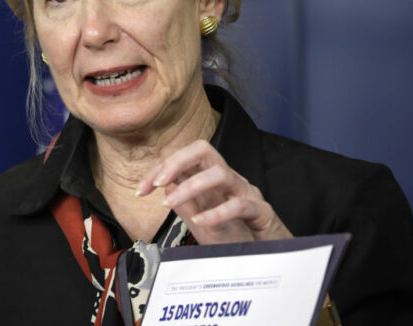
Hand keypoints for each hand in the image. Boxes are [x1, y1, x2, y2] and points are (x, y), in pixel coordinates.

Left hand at [135, 140, 292, 244]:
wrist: (271, 262)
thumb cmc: (239, 241)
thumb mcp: (204, 225)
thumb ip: (187, 205)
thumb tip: (166, 187)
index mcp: (214, 181)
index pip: (186, 160)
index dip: (161, 169)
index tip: (141, 190)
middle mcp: (231, 181)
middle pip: (204, 150)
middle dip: (176, 162)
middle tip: (157, 182)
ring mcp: (248, 194)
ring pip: (220, 174)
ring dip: (191, 186)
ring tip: (170, 203)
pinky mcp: (262, 213)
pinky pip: (239, 205)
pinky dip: (216, 213)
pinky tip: (200, 222)